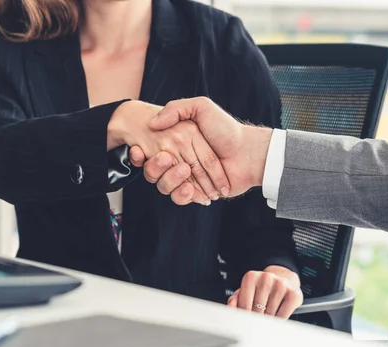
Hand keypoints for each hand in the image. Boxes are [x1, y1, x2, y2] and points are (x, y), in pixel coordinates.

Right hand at [108, 100, 229, 202]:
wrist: (248, 152)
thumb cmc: (226, 129)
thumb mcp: (202, 107)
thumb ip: (176, 109)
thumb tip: (153, 123)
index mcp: (178, 142)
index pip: (153, 152)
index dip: (142, 155)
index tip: (140, 150)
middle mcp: (181, 160)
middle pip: (155, 171)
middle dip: (155, 168)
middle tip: (165, 158)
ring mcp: (189, 178)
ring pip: (165, 186)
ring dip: (170, 180)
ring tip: (183, 171)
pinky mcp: (198, 192)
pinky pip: (181, 197)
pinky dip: (183, 195)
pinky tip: (191, 189)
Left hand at [227, 266, 302, 318]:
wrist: (284, 280)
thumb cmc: (261, 289)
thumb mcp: (246, 292)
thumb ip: (235, 300)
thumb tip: (231, 307)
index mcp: (251, 277)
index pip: (244, 304)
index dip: (244, 316)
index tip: (246, 320)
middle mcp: (266, 278)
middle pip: (257, 310)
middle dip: (256, 319)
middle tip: (257, 321)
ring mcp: (281, 285)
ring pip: (270, 313)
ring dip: (267, 320)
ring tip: (267, 317)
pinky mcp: (293, 294)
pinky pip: (284, 314)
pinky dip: (279, 320)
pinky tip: (277, 317)